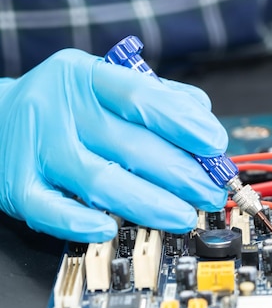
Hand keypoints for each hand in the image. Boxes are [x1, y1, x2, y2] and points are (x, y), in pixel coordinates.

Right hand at [0, 49, 227, 241]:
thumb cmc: (65, 105)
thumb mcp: (105, 84)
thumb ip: (157, 97)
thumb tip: (204, 122)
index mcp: (86, 78)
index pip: (141, 97)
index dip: (183, 123)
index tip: (215, 145)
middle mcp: (59, 110)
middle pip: (130, 145)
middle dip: (181, 175)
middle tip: (211, 192)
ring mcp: (37, 150)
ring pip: (100, 181)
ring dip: (150, 204)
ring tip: (184, 216)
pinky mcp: (19, 187)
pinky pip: (51, 210)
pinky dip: (81, 223)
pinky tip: (110, 229)